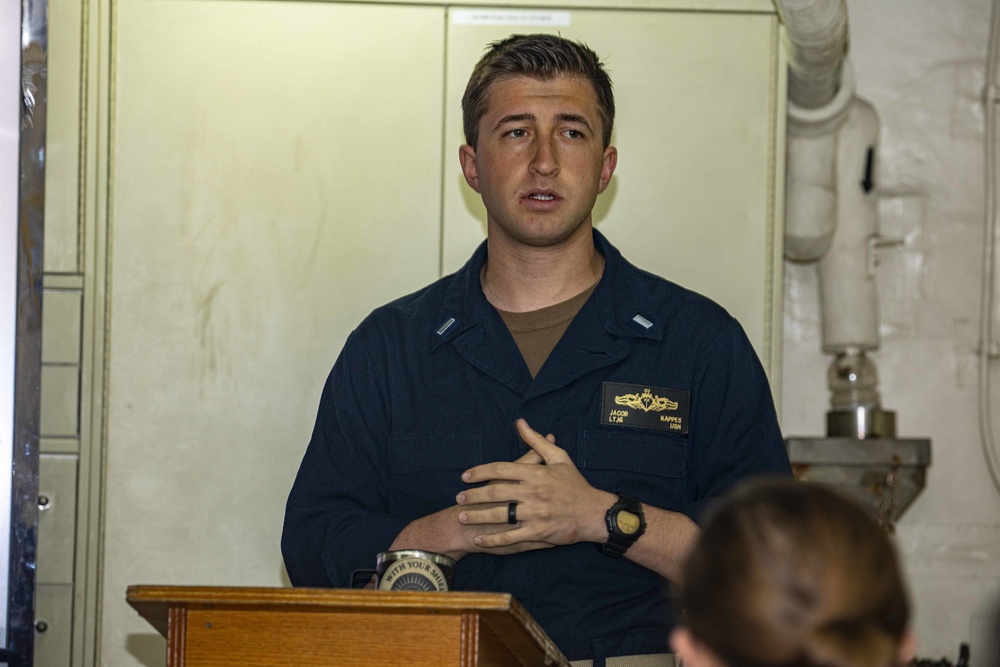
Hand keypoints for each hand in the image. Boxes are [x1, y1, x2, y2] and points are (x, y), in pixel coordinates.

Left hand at [456, 419, 613, 548]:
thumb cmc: (574, 484)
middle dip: (474, 495)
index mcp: (536, 473)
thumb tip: (520, 423)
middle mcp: (533, 493)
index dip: (480, 472)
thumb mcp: (559, 457)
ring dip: (478, 516)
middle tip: (458, 497)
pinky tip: (480, 539)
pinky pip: (511, 537)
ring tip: (462, 516)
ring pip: (500, 515)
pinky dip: (493, 539)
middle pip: (496, 492)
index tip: (465, 477)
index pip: (501, 469)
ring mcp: (535, 514)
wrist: (593, 512)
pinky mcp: (538, 532)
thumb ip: (536, 441)